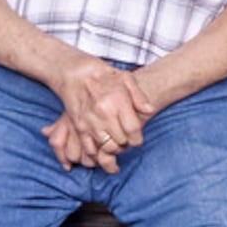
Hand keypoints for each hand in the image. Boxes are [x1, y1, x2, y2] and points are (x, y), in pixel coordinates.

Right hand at [51, 56, 155, 170]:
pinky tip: (102, 144)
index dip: (137, 138)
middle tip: (125, 137)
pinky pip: (90, 149)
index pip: (133, 130)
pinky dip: (98, 151)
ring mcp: (90, 121)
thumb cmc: (104, 76)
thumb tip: (150, 111)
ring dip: (114, 148)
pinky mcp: (79, 127)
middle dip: (126, 143)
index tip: (136, 138)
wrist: (76, 74)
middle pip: (122, 141)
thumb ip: (140, 96)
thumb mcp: (126, 79)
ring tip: (115, 140)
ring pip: (108, 148)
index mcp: (117, 101)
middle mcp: (104, 113)